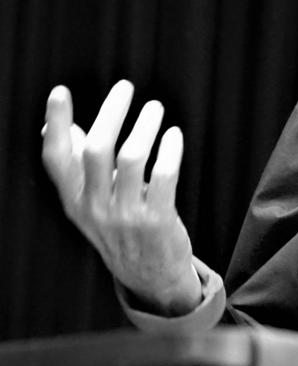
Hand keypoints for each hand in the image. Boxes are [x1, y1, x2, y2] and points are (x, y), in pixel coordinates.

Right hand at [42, 80, 201, 314]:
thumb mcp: (90, 204)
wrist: (149, 277)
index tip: (59, 92)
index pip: (56, 159)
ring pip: (131, 157)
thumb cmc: (120, 229)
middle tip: (125, 88)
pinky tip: (173, 134)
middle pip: (96, 149)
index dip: (56, 124)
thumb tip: (58, 128)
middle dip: (111, 112)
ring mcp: (126, 215)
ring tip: (154, 108)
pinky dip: (169, 149)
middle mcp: (95, 207)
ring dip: (144, 125)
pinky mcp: (157, 219)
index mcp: (74, 201)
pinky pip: (163, 175)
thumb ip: (78, 167)